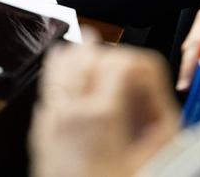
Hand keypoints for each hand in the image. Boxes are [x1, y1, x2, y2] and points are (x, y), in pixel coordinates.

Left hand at [30, 41, 179, 176]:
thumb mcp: (157, 153)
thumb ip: (159, 111)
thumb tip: (153, 87)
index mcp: (101, 115)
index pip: (124, 61)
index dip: (141, 66)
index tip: (148, 84)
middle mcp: (70, 111)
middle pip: (90, 55)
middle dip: (112, 56)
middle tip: (128, 74)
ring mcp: (51, 120)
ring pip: (61, 64)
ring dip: (81, 54)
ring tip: (92, 46)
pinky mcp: (40, 132)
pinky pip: (47, 87)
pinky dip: (58, 71)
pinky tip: (65, 66)